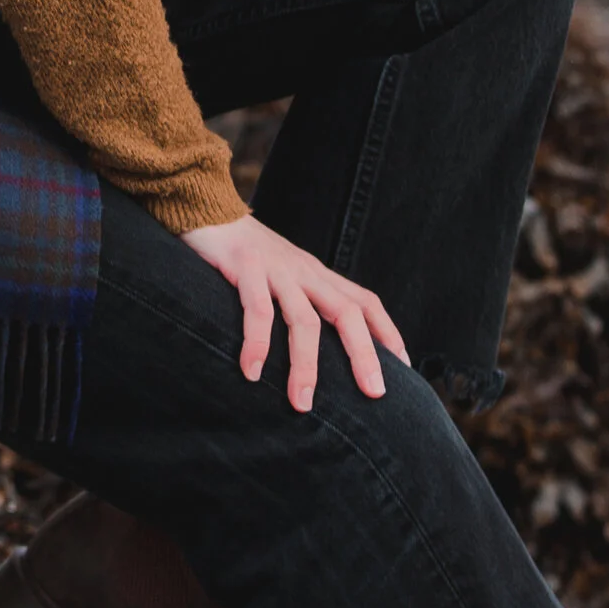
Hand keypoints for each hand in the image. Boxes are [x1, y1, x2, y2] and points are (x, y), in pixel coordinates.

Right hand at [180, 215, 410, 410]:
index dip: (387, 333)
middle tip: (374, 394)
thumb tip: (313, 349)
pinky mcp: (244, 265)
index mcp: (315, 274)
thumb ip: (299, 302)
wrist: (204, 203)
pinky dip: (257, 343)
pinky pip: (257, 309)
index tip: (404, 369)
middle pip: (347, 312)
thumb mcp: (281, 275)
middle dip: (364, 355)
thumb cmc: (241, 251)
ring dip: (305, 365)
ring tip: (301, 404)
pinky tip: (250, 372)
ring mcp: (276, 268)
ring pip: (303, 319)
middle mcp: (303, 271)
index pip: (364, 302)